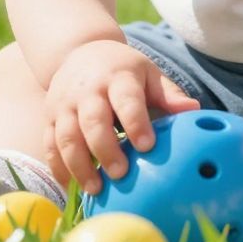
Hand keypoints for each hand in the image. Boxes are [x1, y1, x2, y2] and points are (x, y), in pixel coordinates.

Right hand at [46, 39, 199, 194]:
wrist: (79, 51)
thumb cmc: (123, 69)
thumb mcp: (148, 74)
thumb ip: (169, 94)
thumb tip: (194, 111)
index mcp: (117, 77)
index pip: (127, 100)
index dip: (136, 122)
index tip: (147, 146)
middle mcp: (87, 90)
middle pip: (93, 121)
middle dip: (106, 149)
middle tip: (121, 175)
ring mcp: (63, 105)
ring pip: (66, 137)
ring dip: (79, 165)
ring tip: (96, 190)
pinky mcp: (48, 118)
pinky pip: (50, 146)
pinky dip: (59, 169)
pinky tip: (71, 189)